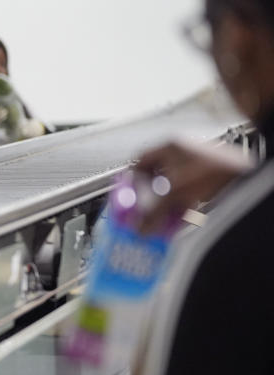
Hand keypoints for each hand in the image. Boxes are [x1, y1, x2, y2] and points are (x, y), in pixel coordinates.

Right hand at [134, 139, 251, 232]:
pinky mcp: (207, 178)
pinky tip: (179, 220)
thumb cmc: (212, 169)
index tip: (128, 198)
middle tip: (144, 213)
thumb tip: (140, 227)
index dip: (131, 180)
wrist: (245, 172)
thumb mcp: (175, 191)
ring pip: (172, 188)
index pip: (139, 162)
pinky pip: (187, 194)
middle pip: (155, 178)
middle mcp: (180, 154)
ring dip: (165, 205)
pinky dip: (181, 207)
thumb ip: (154, 211)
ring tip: (161, 221)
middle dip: (149, 198)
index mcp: (168, 148)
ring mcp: (195, 165)